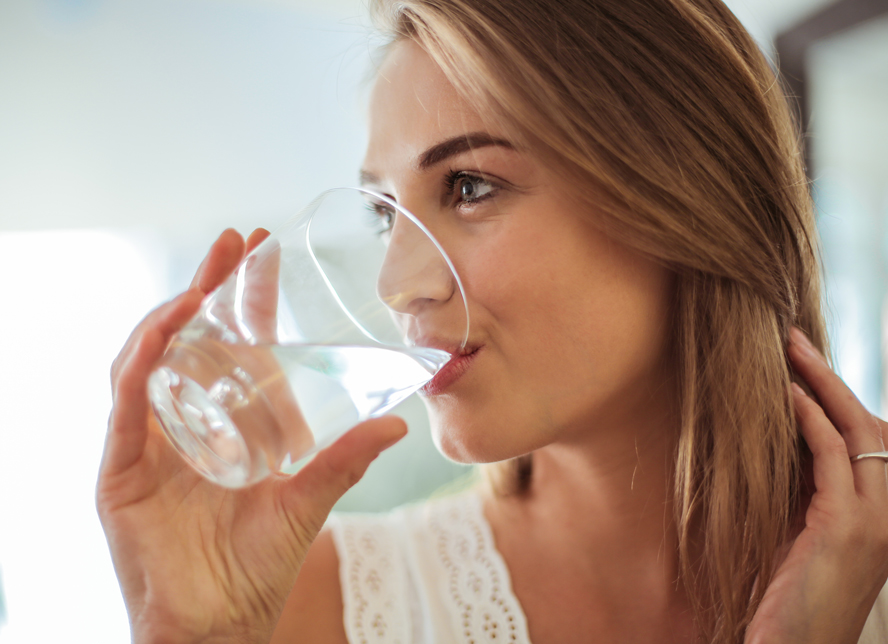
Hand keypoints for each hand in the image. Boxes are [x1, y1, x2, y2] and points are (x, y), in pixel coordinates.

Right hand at [97, 229, 406, 643]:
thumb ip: (346, 460)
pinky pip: (126, 403)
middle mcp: (182, 420)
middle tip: (233, 242)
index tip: (260, 249)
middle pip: (186, 336)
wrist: (220, 621)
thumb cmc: (257, 565)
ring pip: (148, 358)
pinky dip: (141, 362)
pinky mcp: (121, 467)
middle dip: (205, 284)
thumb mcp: (308, 499)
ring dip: (171, 312)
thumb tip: (396, 424)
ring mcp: (149, 441)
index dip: (240, 294)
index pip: (228, 342)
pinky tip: (166, 331)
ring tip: (202, 281)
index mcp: (224, 419)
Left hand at [745, 327, 887, 643]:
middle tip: (794, 339)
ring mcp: (876, 521)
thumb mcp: (806, 531)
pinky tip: (785, 394)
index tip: (806, 365)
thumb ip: (809, 489)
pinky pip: (833, 457)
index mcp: (886, 514)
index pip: (878, 439)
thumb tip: (786, 439)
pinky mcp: (846, 528)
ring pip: (858, 431)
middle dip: (833, 378)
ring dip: (822, 383)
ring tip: (788, 349)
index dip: (844, 398)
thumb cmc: (790, 595)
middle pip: (873, 425)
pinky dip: (810, 418)